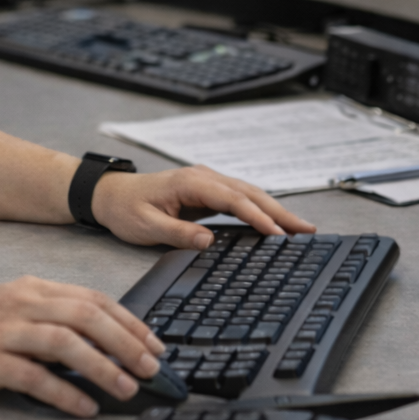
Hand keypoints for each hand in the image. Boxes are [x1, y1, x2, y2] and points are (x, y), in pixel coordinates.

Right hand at [0, 275, 165, 416]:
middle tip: (151, 367)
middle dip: (126, 341)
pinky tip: (82, 406)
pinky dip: (64, 392)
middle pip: (86, 315)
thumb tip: (99, 342)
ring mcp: (2, 330)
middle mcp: (19, 302)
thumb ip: (48, 319)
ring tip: (125, 387)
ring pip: (66, 341)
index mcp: (30, 288)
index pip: (92, 298)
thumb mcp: (7, 311)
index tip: (154, 344)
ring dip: (103, 366)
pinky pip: (34, 375)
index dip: (129, 321)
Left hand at [90, 165, 315, 248]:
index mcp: (190, 182)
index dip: (258, 217)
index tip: (279, 234)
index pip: (233, 199)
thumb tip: (209, 241)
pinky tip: (275, 224)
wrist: (111, 195)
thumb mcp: (147, 226)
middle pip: (249, 193)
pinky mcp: (207, 192)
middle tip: (308, 230)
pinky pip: (240, 200)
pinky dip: (261, 210)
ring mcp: (207, 183)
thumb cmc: (126, 210)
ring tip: (302, 228)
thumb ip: (178, 233)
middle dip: (280, 212)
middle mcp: (203, 178)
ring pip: (249, 194)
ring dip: (275, 210)